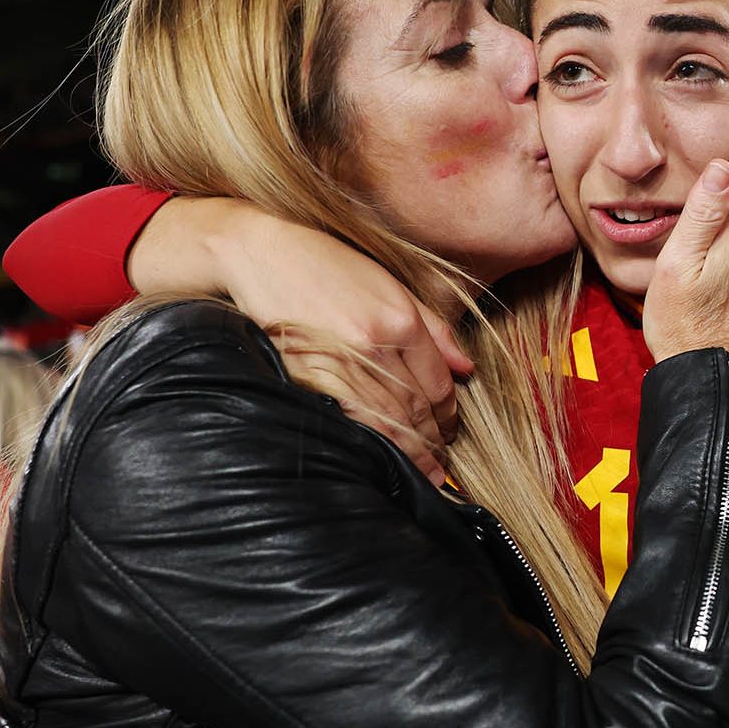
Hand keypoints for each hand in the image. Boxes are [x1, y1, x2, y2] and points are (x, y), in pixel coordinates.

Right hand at [138, 199, 472, 484]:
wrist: (260, 255)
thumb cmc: (329, 267)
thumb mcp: (392, 285)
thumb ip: (435, 328)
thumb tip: (468, 368)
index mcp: (402, 319)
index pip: (438, 383)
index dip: (449, 414)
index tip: (450, 430)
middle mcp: (376, 342)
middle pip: (417, 407)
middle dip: (434, 440)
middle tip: (441, 463)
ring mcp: (340, 360)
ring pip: (388, 419)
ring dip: (410, 451)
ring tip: (423, 472)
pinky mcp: (308, 372)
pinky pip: (350, 418)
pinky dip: (372, 442)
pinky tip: (383, 458)